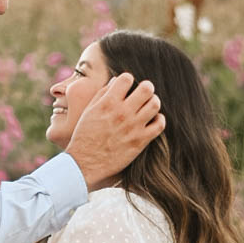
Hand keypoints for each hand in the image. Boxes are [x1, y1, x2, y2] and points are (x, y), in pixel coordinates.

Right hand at [66, 73, 164, 188]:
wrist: (84, 164)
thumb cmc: (84, 136)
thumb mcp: (89, 111)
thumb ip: (102, 94)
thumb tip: (116, 81)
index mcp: (108, 103)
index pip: (127, 78)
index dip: (127, 80)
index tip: (126, 87)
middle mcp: (122, 113)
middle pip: (147, 88)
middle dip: (146, 88)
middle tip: (142, 94)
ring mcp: (133, 127)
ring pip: (155, 104)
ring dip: (153, 102)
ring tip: (147, 107)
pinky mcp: (140, 141)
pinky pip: (159, 124)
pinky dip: (158, 120)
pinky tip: (151, 121)